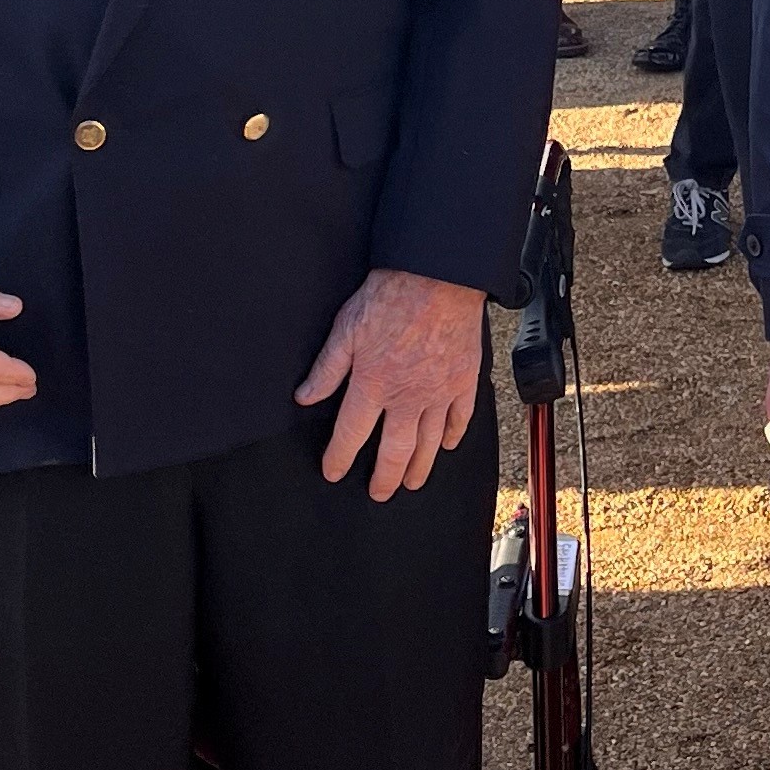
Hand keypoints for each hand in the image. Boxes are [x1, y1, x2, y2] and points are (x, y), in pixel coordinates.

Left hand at [296, 268, 489, 498]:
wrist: (439, 276)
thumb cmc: (391, 296)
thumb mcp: (346, 329)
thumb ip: (326, 368)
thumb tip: (305, 397)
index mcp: (373, 385)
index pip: (351, 434)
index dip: (339, 458)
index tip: (333, 471)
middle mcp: (408, 397)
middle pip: (394, 451)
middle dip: (384, 478)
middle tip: (379, 493)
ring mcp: (439, 392)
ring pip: (428, 442)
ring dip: (419, 467)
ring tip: (412, 482)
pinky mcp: (464, 380)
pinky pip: (460, 417)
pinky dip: (453, 435)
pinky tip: (447, 446)